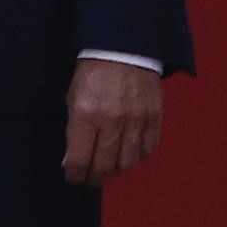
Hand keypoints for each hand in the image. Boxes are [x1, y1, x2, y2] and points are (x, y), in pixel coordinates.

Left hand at [61, 55, 163, 186]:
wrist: (124, 48)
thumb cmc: (93, 73)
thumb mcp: (73, 98)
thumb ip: (73, 131)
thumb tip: (72, 161)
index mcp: (86, 114)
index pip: (79, 160)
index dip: (75, 175)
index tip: (74, 177)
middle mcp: (112, 120)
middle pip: (104, 166)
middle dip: (94, 177)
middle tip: (91, 178)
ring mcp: (136, 119)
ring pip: (128, 162)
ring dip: (117, 169)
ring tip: (110, 166)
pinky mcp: (154, 116)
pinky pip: (148, 148)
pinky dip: (138, 156)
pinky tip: (129, 153)